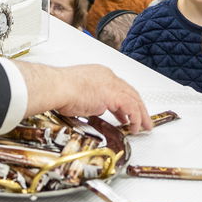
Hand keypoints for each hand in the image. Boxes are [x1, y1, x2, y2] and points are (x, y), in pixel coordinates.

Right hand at [14, 61, 149, 133]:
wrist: (57, 87)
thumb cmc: (60, 89)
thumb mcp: (78, 94)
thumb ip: (91, 100)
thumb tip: (97, 108)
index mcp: (100, 74)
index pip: (119, 87)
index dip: (126, 101)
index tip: (126, 113)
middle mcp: (108, 77)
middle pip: (131, 92)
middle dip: (138, 108)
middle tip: (143, 119)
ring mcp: (112, 85)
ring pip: (134, 100)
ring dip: (141, 115)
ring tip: (144, 126)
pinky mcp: (114, 95)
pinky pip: (131, 108)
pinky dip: (136, 118)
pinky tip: (135, 127)